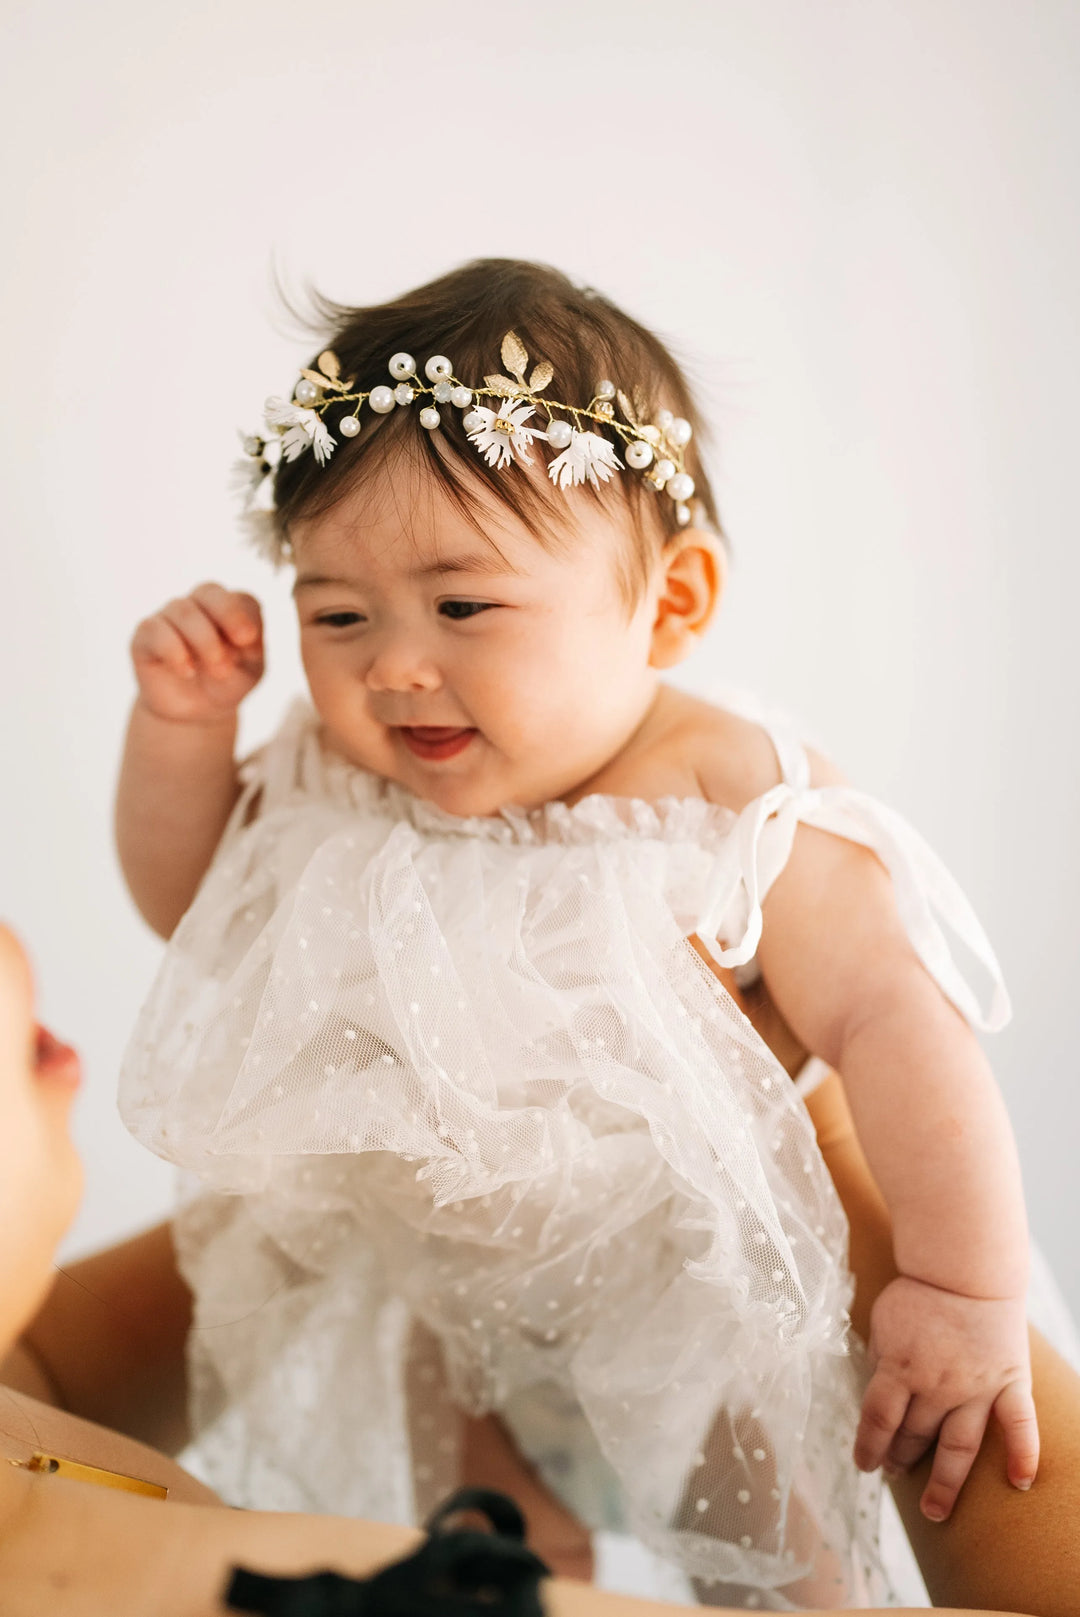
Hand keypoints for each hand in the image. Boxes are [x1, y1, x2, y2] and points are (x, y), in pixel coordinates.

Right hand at [130, 583, 263, 724]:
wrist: (194, 712)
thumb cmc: (226, 684)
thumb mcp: (251, 671)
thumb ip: (254, 650)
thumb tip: (248, 636)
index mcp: (230, 609)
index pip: (240, 599)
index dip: (244, 616)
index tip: (250, 642)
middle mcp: (198, 605)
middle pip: (209, 591)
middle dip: (227, 615)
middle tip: (237, 648)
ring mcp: (169, 617)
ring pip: (183, 610)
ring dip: (204, 640)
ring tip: (219, 671)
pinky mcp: (145, 637)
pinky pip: (154, 629)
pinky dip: (173, 649)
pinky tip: (188, 671)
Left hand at [854, 1274, 1037, 1520]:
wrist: (966, 1269)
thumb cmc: (919, 1295)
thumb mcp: (883, 1324)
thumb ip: (880, 1363)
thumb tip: (874, 1397)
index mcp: (900, 1367)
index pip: (878, 1420)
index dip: (868, 1447)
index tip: (864, 1463)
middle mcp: (938, 1385)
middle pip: (915, 1435)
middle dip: (900, 1459)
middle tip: (895, 1473)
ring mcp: (977, 1387)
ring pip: (959, 1446)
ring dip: (945, 1482)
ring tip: (934, 1510)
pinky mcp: (1010, 1382)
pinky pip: (1019, 1425)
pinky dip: (1023, 1454)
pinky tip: (1020, 1483)